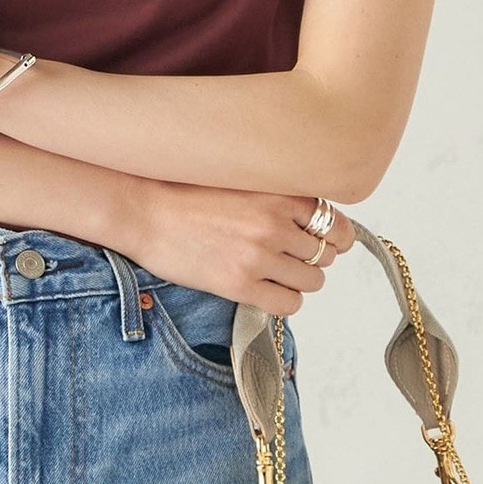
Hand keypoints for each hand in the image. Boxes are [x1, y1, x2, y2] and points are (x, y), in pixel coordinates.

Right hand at [126, 179, 354, 314]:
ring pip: (311, 281)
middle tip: (292, 256)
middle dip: (313, 258)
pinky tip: (268, 289)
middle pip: (325, 254)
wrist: (145, 211)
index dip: (337, 236)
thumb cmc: (187, 192)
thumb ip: (278, 194)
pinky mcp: (241, 285)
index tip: (331, 241)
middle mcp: (274, 223)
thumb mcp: (241, 179)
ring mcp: (259, 256)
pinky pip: (289, 304)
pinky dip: (285, 300)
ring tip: (276, 272)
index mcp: (278, 192)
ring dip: (300, 280)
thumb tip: (315, 216)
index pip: (335, 222)